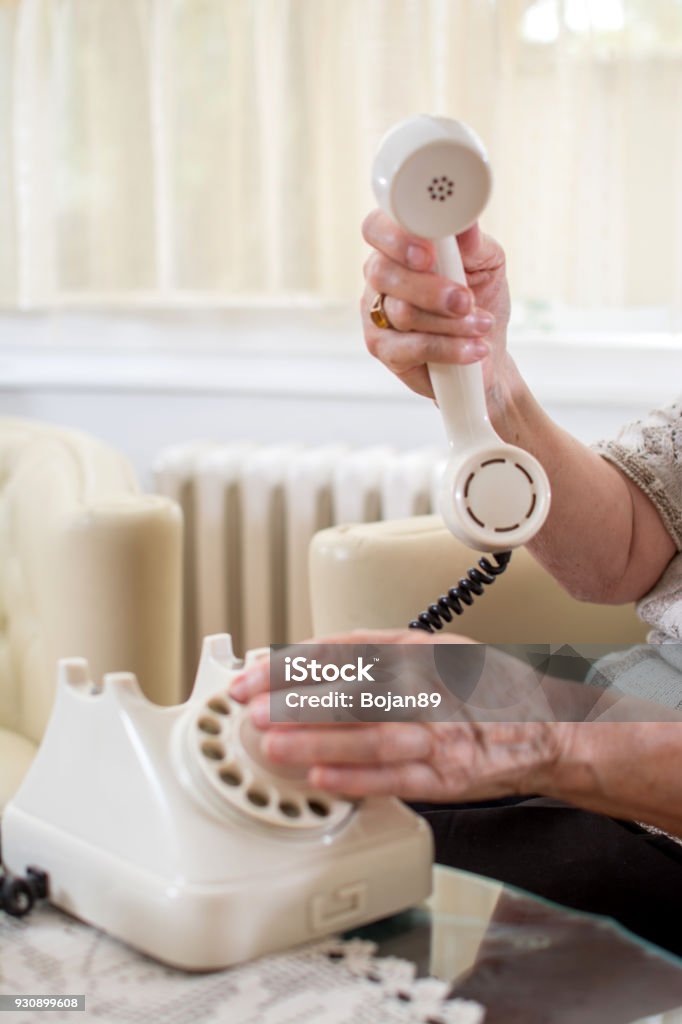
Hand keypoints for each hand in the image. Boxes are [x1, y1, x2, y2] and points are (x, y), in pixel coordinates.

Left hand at [228, 630, 568, 801]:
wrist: (544, 730)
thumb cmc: (484, 690)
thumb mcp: (437, 651)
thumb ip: (383, 654)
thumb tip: (318, 660)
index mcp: (421, 651)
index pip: (345, 651)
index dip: (295, 663)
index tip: (256, 674)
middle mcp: (430, 687)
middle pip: (353, 691)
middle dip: (296, 700)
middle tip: (253, 707)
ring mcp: (440, 734)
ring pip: (371, 735)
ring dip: (318, 741)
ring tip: (275, 744)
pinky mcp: (447, 777)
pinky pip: (396, 778)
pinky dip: (357, 779)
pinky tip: (323, 778)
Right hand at [361, 211, 513, 414]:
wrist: (486, 345)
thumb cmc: (481, 298)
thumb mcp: (487, 263)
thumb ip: (473, 243)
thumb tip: (466, 224)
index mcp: (399, 245)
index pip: (377, 227)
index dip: (396, 238)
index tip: (429, 254)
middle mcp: (381, 276)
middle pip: (383, 272)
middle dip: (430, 289)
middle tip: (465, 300)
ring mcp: (377, 313)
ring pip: (401, 312)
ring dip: (451, 323)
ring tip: (482, 325)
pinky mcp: (384, 349)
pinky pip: (411, 347)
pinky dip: (449, 348)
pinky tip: (473, 348)